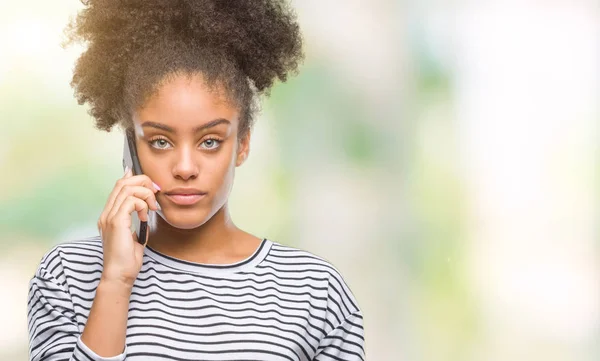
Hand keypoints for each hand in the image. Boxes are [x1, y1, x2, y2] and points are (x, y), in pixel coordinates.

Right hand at [97, 168, 159, 286]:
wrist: (119, 275)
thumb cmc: (127, 259)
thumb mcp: (135, 234)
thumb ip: (138, 219)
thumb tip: (145, 207)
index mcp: (110, 215)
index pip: (119, 186)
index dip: (135, 179)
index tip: (151, 186)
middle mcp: (107, 213)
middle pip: (122, 182)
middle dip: (143, 182)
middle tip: (156, 193)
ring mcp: (109, 217)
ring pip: (127, 188)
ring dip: (145, 194)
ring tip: (152, 207)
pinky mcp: (116, 222)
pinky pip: (131, 201)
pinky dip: (142, 205)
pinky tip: (146, 217)